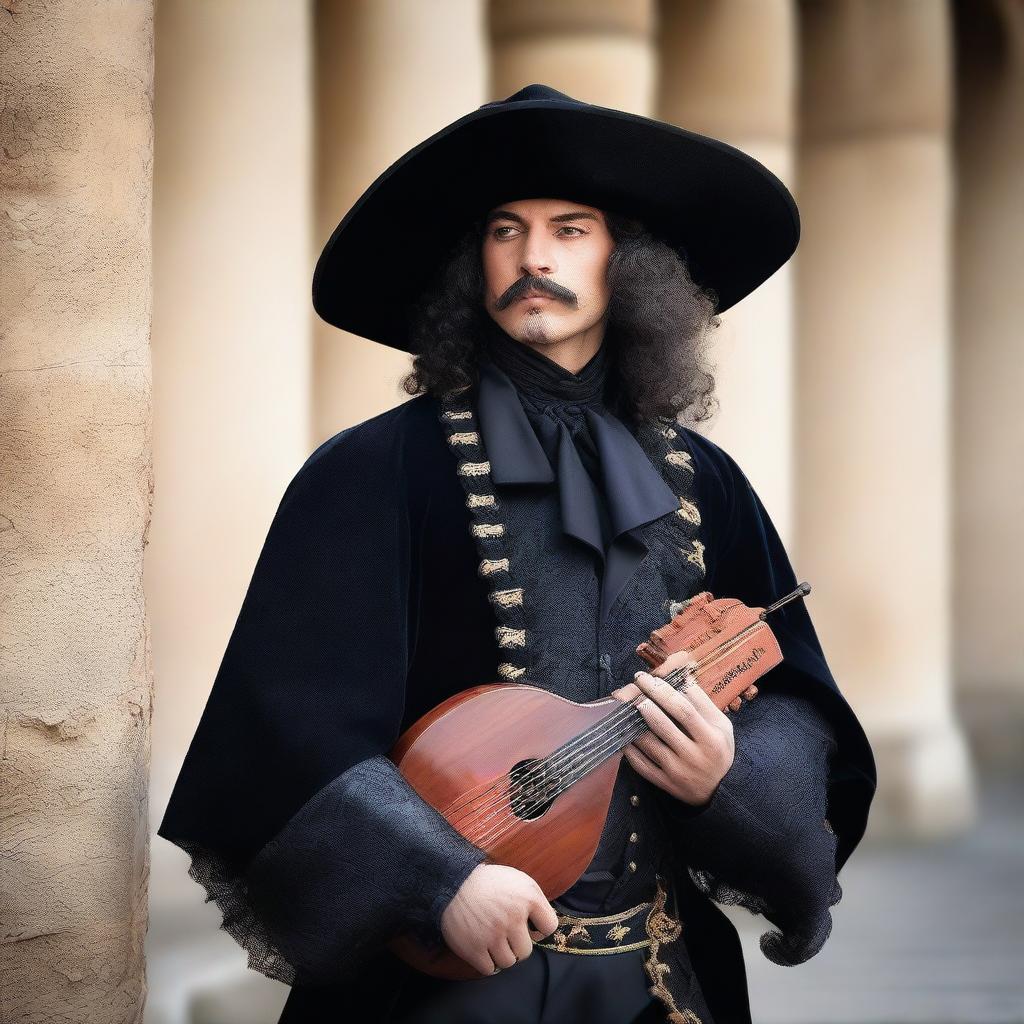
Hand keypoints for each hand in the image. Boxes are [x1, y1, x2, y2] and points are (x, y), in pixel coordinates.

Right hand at [440, 862, 559, 975]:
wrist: (453, 881)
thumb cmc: (489, 882)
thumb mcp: (518, 880)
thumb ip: (535, 901)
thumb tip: (543, 928)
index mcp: (527, 897)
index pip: (549, 927)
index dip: (540, 928)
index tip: (529, 925)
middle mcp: (512, 917)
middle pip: (526, 951)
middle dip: (517, 944)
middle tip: (506, 934)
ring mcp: (493, 934)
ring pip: (508, 962)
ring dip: (501, 954)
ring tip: (493, 940)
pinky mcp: (474, 948)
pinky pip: (489, 969)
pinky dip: (486, 962)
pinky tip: (482, 947)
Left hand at [611, 650, 734, 806]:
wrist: (720, 791)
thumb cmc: (718, 750)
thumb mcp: (721, 726)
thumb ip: (702, 702)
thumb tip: (681, 675)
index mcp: (711, 739)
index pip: (683, 709)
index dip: (663, 691)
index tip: (648, 677)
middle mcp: (694, 757)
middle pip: (663, 724)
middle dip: (645, 700)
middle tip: (634, 685)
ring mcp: (677, 772)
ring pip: (648, 744)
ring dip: (633, 723)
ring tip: (625, 705)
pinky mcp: (665, 784)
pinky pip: (641, 764)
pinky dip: (630, 748)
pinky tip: (624, 733)